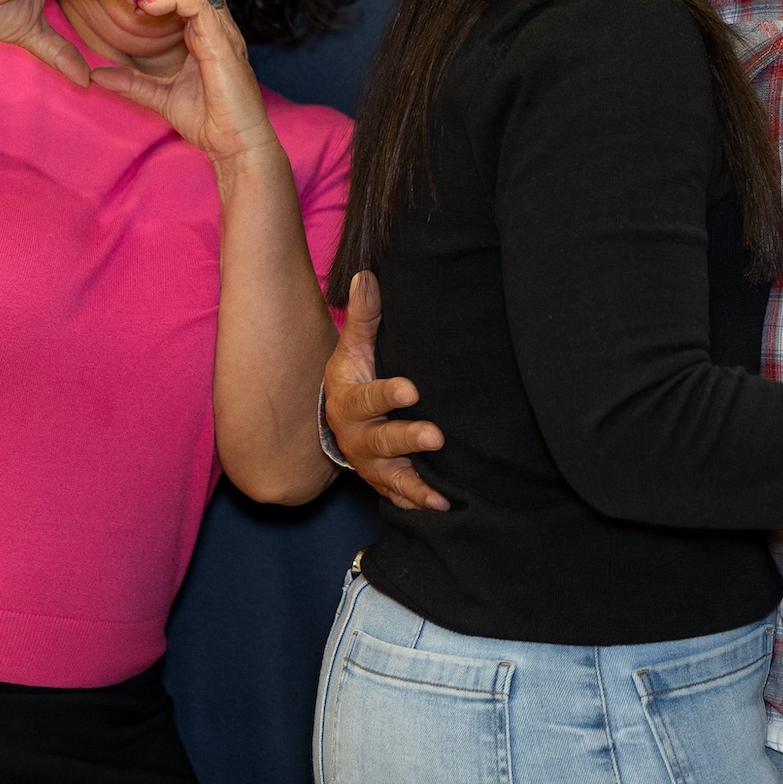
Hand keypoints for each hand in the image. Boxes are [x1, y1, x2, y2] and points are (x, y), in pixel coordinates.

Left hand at [90, 0, 278, 168]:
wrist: (235, 145)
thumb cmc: (209, 122)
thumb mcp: (161, 97)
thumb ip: (132, 83)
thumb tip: (97, 76)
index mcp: (207, 34)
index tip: (133, 5)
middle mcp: (218, 28)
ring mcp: (223, 33)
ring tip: (144, 2)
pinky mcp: (223, 44)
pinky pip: (199, 6)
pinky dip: (172, 0)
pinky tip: (150, 12)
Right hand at [323, 271, 447, 510]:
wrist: (338, 418)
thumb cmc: (354, 375)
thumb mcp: (355, 347)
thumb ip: (366, 315)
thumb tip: (368, 276)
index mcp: (348, 401)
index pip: (368, 398)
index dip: (388, 395)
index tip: (412, 390)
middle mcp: (356, 436)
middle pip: (381, 440)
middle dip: (408, 439)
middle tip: (436, 437)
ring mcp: (370, 463)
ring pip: (391, 476)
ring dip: (415, 483)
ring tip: (439, 493)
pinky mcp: (384, 481)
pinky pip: (399, 495)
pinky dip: (418, 502)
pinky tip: (444, 506)